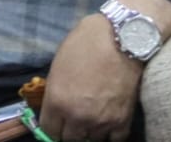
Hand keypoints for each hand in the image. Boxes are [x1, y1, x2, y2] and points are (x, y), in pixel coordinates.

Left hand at [37, 13, 142, 141]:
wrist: (121, 38)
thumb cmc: (86, 44)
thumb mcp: (58, 65)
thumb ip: (55, 92)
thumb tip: (54, 108)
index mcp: (57, 101)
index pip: (49, 131)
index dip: (52, 127)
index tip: (56, 123)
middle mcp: (77, 117)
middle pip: (69, 139)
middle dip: (69, 130)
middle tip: (73, 120)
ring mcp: (101, 122)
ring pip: (91, 141)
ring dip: (89, 132)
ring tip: (91, 119)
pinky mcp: (122, 122)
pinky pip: (114, 141)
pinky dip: (110, 135)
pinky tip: (108, 124)